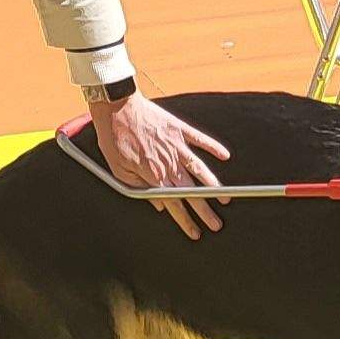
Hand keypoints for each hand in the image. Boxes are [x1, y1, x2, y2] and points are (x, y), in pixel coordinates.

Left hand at [87, 91, 234, 237]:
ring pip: (199, 169)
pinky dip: (213, 147)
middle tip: (216, 224)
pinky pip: (200, 139)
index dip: (185, 220)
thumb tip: (158, 205)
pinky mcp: (178, 129)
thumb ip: (139, 189)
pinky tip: (225, 155)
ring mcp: (176, 145)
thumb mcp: (118, 171)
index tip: (195, 232)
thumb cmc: (114, 138)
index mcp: (153, 175)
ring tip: (225, 198)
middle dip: (204, 210)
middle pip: (190, 191)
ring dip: (213, 186)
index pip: (173, 203)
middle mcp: (168, 162)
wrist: (116, 106)